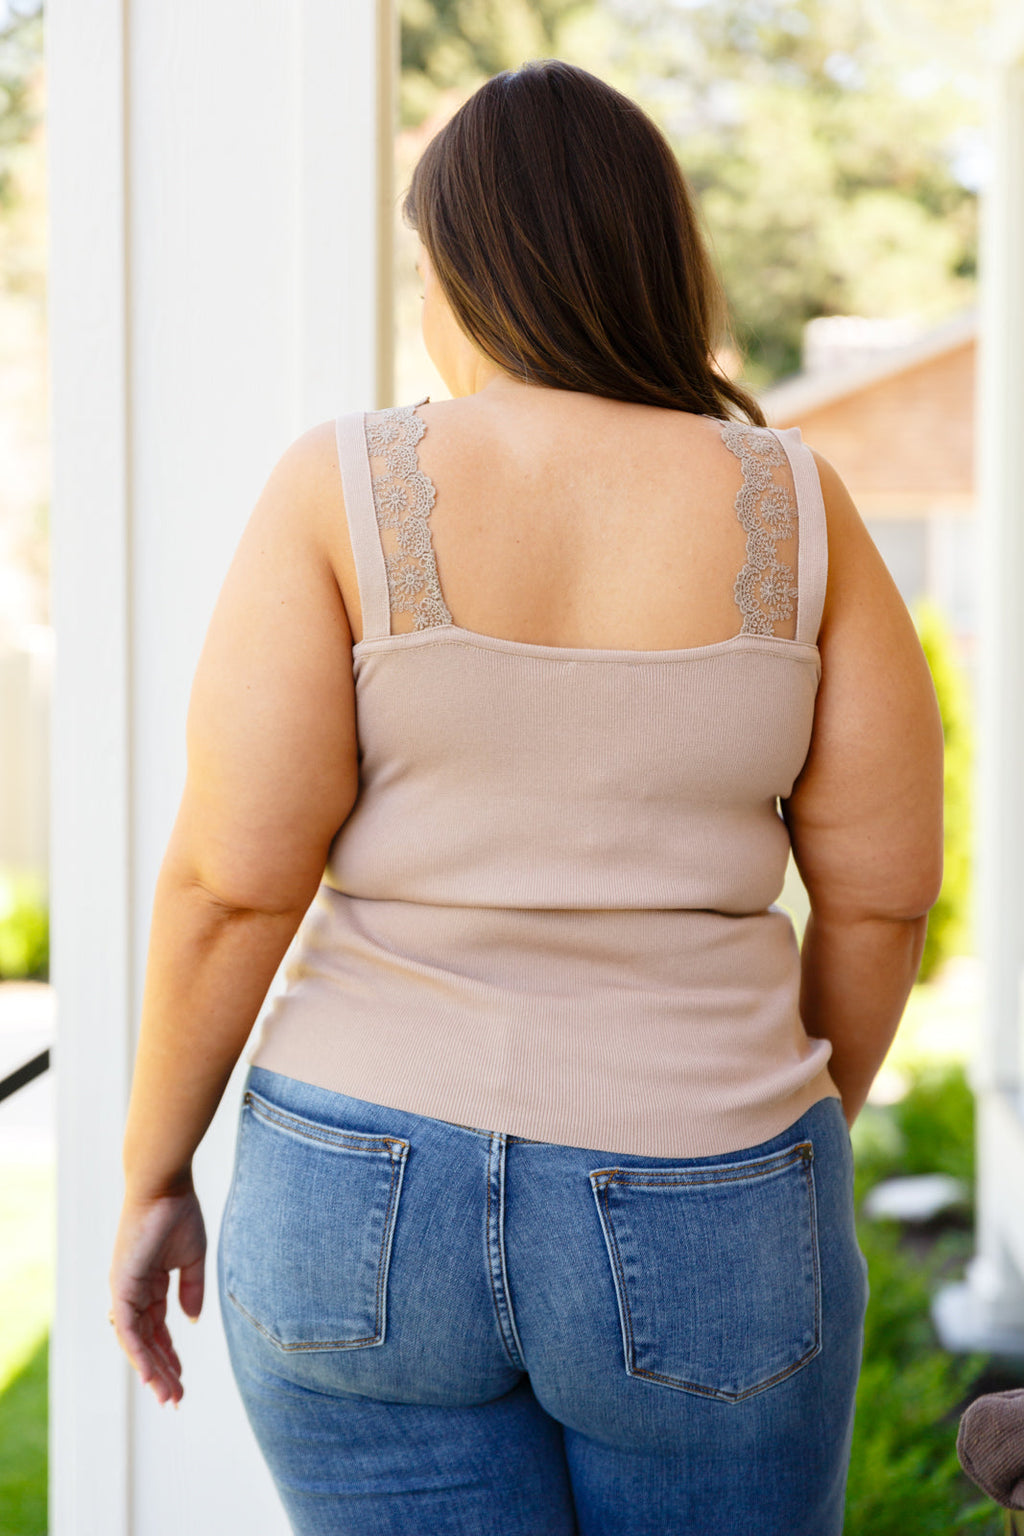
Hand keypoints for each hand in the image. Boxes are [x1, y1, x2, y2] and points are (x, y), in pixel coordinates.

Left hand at [108, 1185, 206, 1406]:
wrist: (164, 1187)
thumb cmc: (179, 1214)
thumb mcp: (192, 1258)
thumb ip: (191, 1289)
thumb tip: (192, 1320)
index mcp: (150, 1285)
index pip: (158, 1329)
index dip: (169, 1356)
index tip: (183, 1380)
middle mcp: (134, 1292)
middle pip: (147, 1342)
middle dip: (162, 1372)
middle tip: (176, 1399)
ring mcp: (125, 1291)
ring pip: (137, 1343)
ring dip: (153, 1371)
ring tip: (169, 1396)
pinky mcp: (122, 1287)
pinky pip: (129, 1330)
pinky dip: (139, 1354)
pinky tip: (152, 1375)